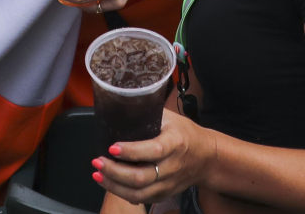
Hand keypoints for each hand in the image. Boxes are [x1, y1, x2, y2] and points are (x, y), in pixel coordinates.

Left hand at [95, 107, 210, 204]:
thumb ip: (148, 115)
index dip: (130, 151)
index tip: (112, 147)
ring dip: (114, 185)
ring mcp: (168, 184)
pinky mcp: (164, 194)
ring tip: (98, 173)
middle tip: (97, 161)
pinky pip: (141, 199)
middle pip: (141, 177)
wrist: (206, 157)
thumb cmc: (185, 133)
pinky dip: (122, 193)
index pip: (152, 150)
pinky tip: (109, 183)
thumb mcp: (171, 118)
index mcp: (175, 143)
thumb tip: (121, 104)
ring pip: (138, 193)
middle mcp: (172, 167)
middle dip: (114, 171)